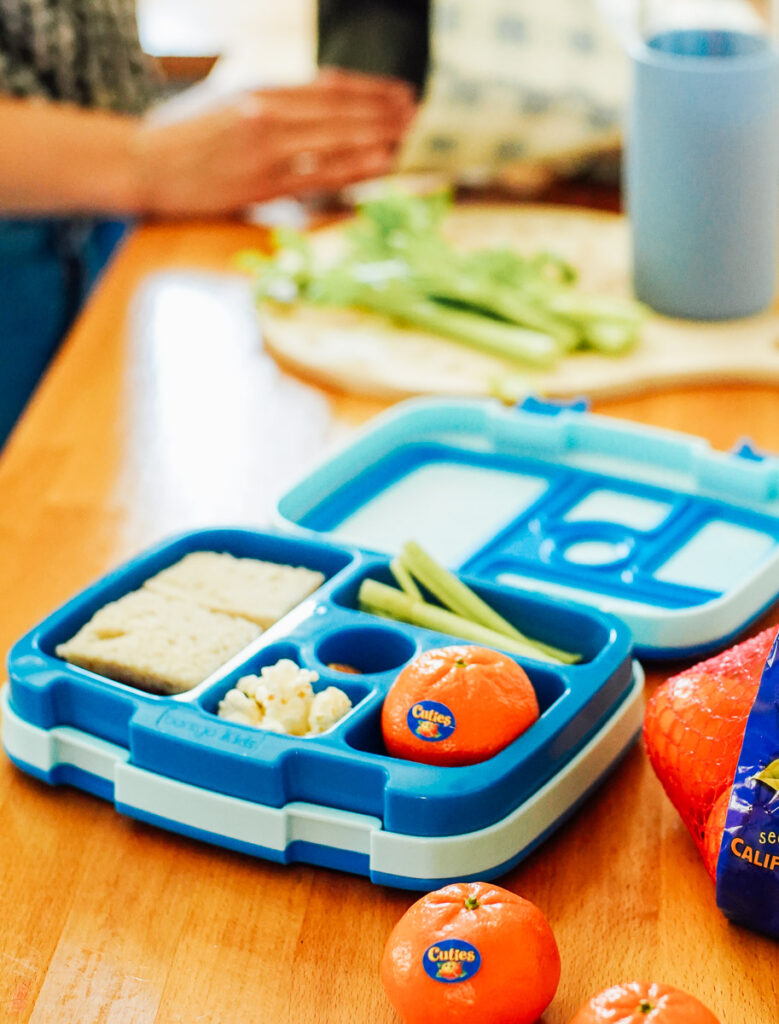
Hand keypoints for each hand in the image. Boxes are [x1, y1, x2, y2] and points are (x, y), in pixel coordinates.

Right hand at [134, 69, 415, 215]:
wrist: (141, 164)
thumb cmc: (180, 135)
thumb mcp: (224, 99)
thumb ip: (270, 97)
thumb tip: (316, 92)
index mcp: (260, 89)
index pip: (328, 87)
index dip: (368, 89)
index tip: (396, 92)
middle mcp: (268, 112)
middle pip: (340, 109)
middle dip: (383, 111)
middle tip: (416, 112)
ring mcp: (267, 149)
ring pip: (337, 138)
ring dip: (378, 136)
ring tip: (409, 135)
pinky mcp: (262, 184)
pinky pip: (320, 174)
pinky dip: (355, 166)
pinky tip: (382, 161)